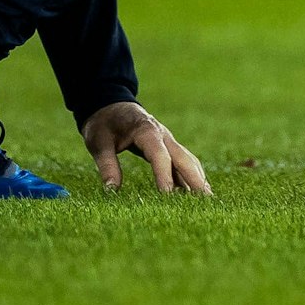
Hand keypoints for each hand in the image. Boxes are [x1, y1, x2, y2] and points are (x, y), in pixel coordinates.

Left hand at [80, 101, 211, 194]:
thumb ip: (107, 165)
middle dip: (194, 178)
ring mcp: (167, 140)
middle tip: (205, 200)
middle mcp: (162, 135)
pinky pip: (182, 162)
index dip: (164, 176)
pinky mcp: (167, 146)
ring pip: (187, 160)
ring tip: (206, 201)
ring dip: (197, 178)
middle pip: (182, 158)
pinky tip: (194, 193)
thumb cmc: (104, 123)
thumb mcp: (98, 142)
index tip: (168, 196)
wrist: (110, 104)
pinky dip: (190, 176)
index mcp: (145, 130)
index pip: (159, 155)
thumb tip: (111, 191)